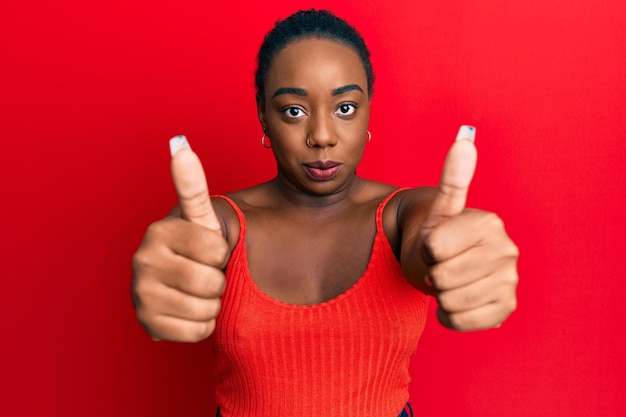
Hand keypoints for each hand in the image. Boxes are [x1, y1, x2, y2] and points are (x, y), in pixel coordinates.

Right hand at [132, 136, 229, 341]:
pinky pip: (197, 332)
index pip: (216, 250)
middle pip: (211, 282)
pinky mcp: (146, 325)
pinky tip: (190, 311)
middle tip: (202, 274)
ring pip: (206, 309)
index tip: (207, 251)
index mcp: (158, 231)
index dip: (221, 253)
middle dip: (217, 282)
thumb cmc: (196, 250)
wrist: (180, 287)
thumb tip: (180, 145)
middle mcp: (142, 261)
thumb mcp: (200, 219)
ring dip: (211, 304)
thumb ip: (192, 186)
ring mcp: (141, 295)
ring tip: (196, 292)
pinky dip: (203, 326)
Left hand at [419, 127, 518, 330]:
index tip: (434, 244)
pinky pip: (461, 321)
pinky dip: (449, 315)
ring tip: (450, 280)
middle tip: (442, 265)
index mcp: (490, 223)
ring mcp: (510, 282)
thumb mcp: (439, 210)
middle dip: (433, 273)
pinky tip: (457, 300)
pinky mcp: (505, 309)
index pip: (433, 248)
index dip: (425, 249)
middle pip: (442, 276)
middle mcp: (507, 251)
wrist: (446, 269)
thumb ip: (452, 178)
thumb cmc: (438, 238)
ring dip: (439, 294)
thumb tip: (464, 139)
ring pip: (450, 300)